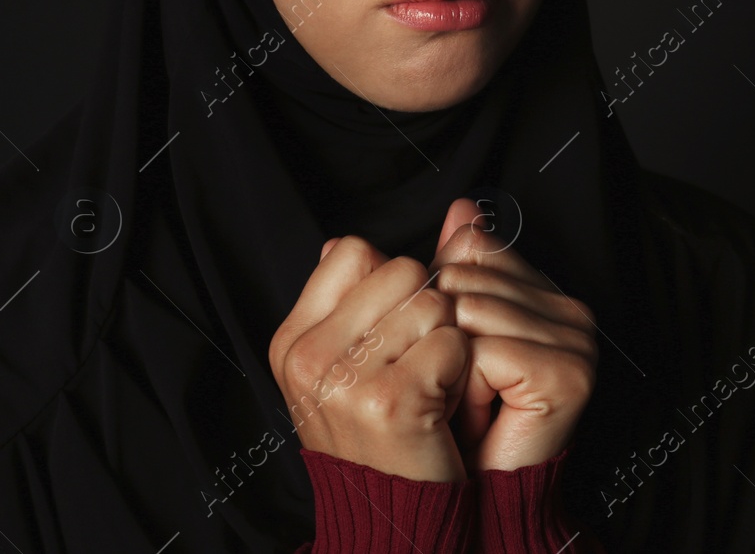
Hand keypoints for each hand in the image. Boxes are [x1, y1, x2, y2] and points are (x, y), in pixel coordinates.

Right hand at [268, 235, 470, 481]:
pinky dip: (460, 372)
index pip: (354, 250)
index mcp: (294, 339)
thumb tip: (345, 238)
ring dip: (446, 343)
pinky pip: (453, 342)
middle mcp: (309, 356)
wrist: (391, 516)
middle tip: (415, 366)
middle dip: (427, 310)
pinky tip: (439, 406)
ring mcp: (345, 378)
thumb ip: (352, 297)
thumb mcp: (346, 363)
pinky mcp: (390, 399)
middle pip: (404, 270)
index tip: (391, 332)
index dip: (391, 283)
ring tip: (426, 388)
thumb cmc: (379, 434)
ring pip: (434, 303)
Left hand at [429, 197, 599, 472]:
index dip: (442, 301)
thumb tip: (459, 209)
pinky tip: (480, 414)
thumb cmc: (459, 420)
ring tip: (467, 403)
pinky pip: (482, 354)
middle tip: (458, 386)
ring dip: (448, 369)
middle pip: (463, 281)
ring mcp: (576, 339)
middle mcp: (569, 308)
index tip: (455, 351)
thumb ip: (455, 268)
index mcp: (544, 290)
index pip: (472, 249)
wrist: (479, 493)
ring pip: (468, 315)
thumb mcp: (449, 331)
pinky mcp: (568, 372)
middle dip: (440, 338)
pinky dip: (464, 390)